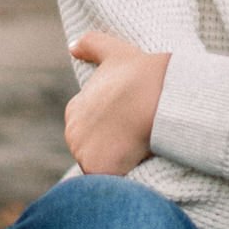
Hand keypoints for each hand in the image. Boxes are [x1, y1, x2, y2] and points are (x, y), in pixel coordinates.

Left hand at [64, 29, 171, 177]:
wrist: (155, 93)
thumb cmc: (139, 73)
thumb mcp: (114, 51)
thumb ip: (92, 44)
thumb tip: (73, 46)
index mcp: (75, 110)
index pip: (89, 130)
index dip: (111, 130)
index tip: (130, 125)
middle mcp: (73, 133)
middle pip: (93, 152)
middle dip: (112, 151)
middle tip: (137, 140)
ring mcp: (82, 152)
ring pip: (101, 169)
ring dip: (116, 167)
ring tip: (138, 154)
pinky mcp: (96, 169)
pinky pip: (108, 184)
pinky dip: (121, 182)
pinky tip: (137, 168)